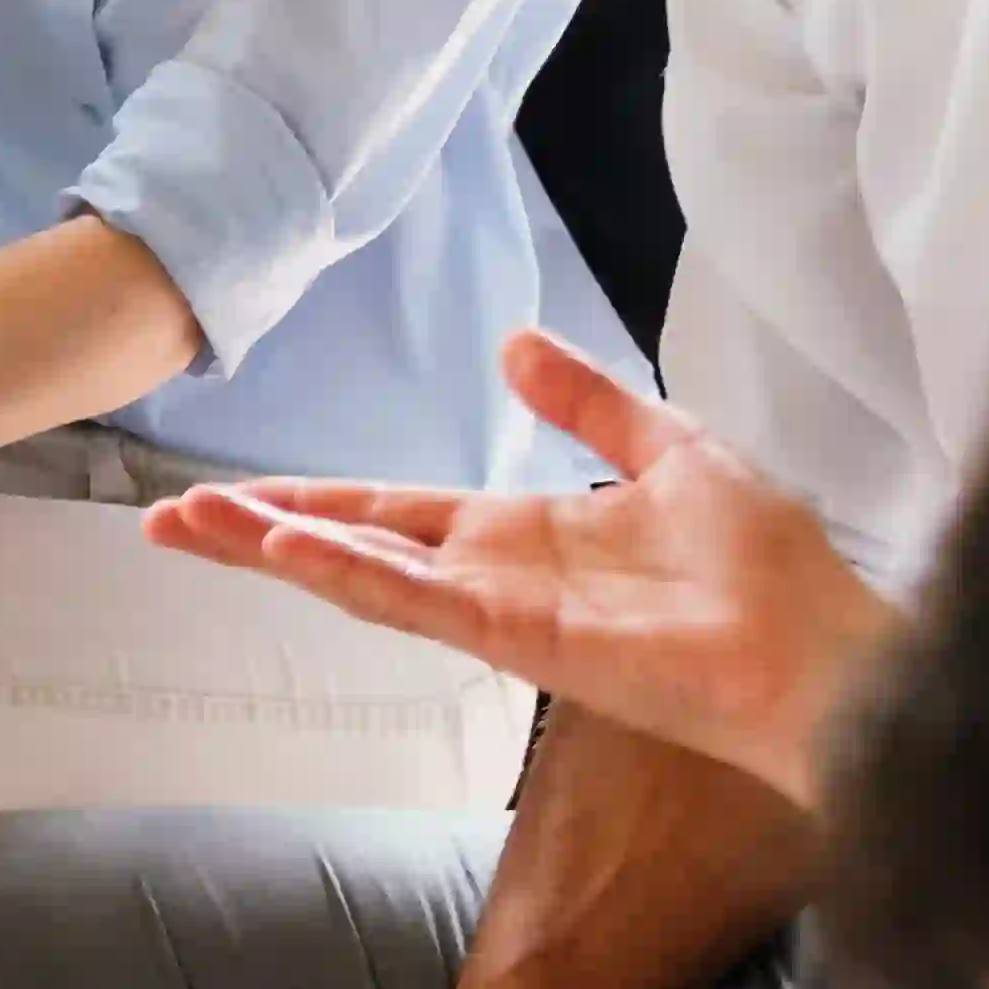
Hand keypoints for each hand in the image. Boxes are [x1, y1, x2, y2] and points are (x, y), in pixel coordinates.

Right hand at [142, 332, 888, 799]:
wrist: (822, 644)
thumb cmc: (765, 567)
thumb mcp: (667, 447)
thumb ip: (585, 404)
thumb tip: (512, 344)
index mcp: (523, 537)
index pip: (391, 513)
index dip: (310, 501)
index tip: (230, 494)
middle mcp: (496, 578)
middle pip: (354, 546)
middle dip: (259, 533)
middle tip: (165, 521)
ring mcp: (502, 613)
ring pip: (367, 576)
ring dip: (279, 550)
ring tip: (196, 526)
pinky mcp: (525, 639)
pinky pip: (422, 601)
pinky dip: (354, 574)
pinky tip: (291, 551)